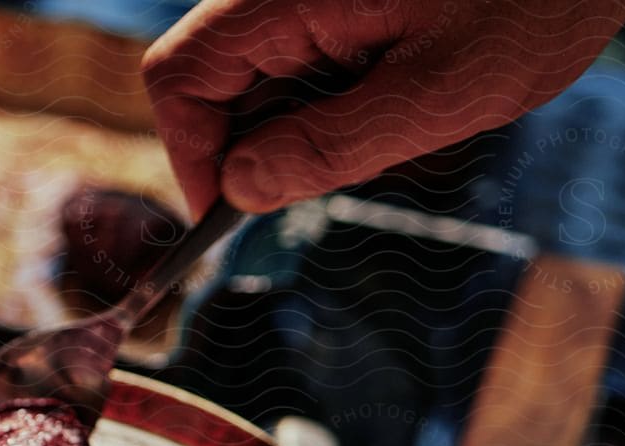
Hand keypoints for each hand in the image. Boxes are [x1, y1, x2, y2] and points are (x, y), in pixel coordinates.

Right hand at [140, 0, 624, 215]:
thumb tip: (241, 190)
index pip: (182, 77)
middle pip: (210, 74)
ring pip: (256, 69)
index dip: (192, 156)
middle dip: (251, 142)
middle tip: (322, 182)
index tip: (229, 216)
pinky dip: (328, 91)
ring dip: (297, 120)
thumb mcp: (442, 93)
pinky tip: (393, 96)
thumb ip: (333, 146)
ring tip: (386, 124)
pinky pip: (300, 50)